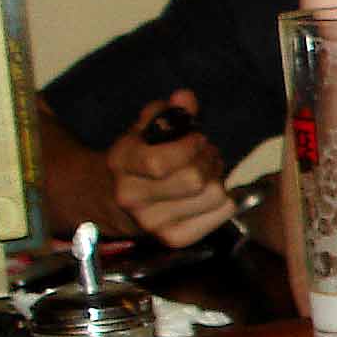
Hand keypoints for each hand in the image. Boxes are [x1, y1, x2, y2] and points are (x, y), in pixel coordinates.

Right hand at [104, 92, 233, 246]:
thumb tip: (185, 97)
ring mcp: (153, 224)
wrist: (112, 198)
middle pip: (194, 179)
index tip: (196, 137)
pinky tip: (208, 191)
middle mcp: (133, 199)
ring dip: (218, 177)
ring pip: (213, 195)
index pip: (161, 162)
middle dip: (208, 159)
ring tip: (206, 170)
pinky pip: (223, 213)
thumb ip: (165, 111)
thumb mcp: (144, 129)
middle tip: (205, 152)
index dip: (189, 146)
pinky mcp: (175, 238)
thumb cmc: (138, 157)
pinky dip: (224, 198)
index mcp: (121, 165)